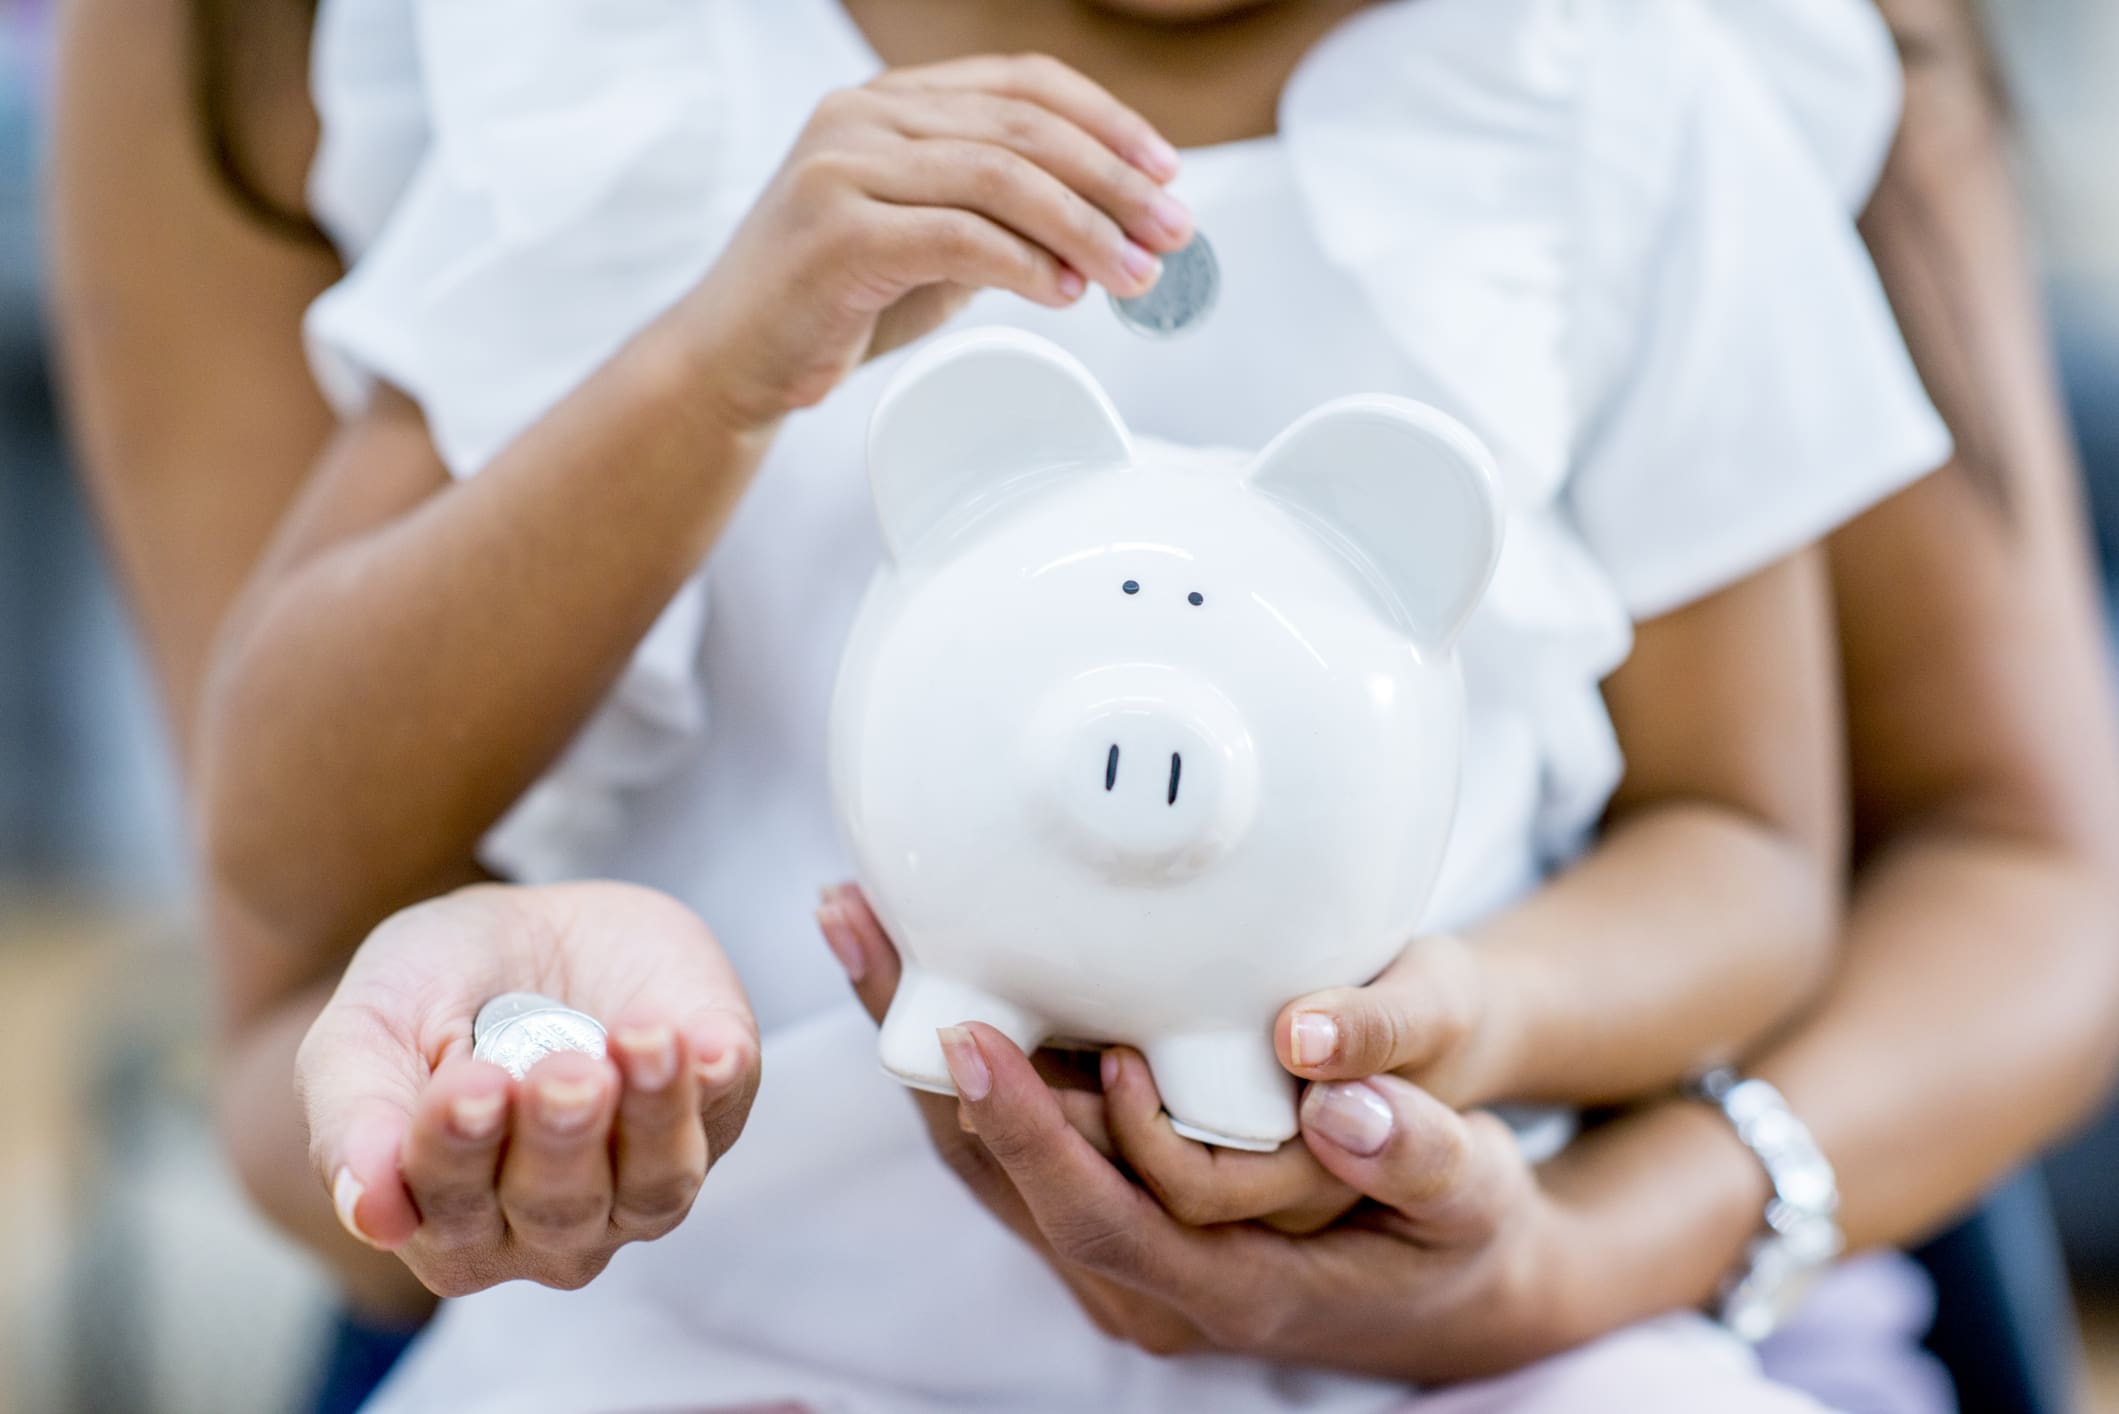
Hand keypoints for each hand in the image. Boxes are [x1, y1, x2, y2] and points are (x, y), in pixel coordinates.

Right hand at [298, 882, 759, 1296]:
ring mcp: (640, 1178)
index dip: (459, 1155)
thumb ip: (353, 1118)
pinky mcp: (715, 1110)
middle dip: (561, 1139)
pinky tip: (706, 1042)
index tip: (468, 1088)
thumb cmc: (431, 990)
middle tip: (563, 1072)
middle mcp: (548, 1226)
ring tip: (642, 1040)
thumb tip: (370, 1215)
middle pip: (560, 1211)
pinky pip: (725, 1116)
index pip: (452, 1217)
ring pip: (656, 1186)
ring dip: (653, 1116)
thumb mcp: (366, 1028)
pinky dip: (718, 1081)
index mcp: (447, 1222)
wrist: (524, 926)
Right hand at [677, 54, 1190, 429]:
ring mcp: (843, 167)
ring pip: (1002, 178)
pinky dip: (1028, 265)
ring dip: (1087, 229)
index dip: (1107, 121)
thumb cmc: (830, 301)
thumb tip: (1109, 222)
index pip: (1021, 82)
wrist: (731, 359)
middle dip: (1115, 182)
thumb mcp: (931, 239)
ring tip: (1134, 272)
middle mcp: (862, 115)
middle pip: (1024, 128)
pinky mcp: (837, 233)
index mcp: (888, 101)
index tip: (1166, 169)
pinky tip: (1066, 293)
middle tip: (1172, 229)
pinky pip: (961, 237)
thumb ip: (1002, 215)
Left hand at [816, 886, 1594, 1377]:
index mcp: (1228, 1284)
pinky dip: (971, 1052)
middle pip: (1001, 1175)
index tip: (970, 1035)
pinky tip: (936, 967)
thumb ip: (1415, 1152)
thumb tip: (1339, 1102)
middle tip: (865, 928)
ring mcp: (1124, 1247)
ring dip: (923, 1041)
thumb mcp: (1471, 1191)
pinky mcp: (1115, 1203)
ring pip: (991, 1151)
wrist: (1455, 1277)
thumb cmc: (1461, 1232)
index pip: (1095, 1213)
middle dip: (925, 1054)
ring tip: (867, 926)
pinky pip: (1019, 1134)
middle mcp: (1152, 1280)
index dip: (1024, 1130)